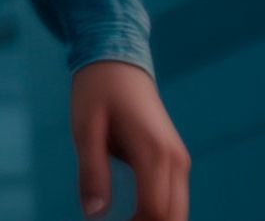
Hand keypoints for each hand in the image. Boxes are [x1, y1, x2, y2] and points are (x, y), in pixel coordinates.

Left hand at [71, 61, 188, 219]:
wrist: (118, 60)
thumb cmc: (97, 90)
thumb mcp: (84, 128)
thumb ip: (91, 172)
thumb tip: (92, 216)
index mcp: (154, 152)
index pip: (155, 211)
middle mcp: (175, 160)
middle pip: (173, 218)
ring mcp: (180, 160)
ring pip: (178, 212)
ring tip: (124, 220)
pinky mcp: (176, 159)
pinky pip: (174, 198)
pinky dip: (159, 211)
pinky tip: (134, 213)